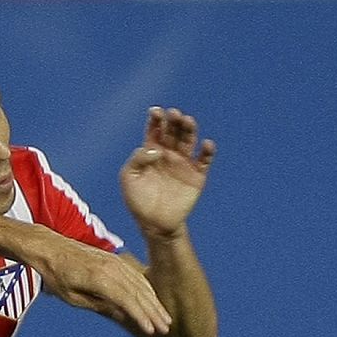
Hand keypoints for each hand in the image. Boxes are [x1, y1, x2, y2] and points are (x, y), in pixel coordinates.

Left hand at [37, 239, 171, 334]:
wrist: (51, 248)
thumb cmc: (57, 275)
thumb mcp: (72, 297)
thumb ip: (98, 305)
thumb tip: (122, 316)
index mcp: (99, 277)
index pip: (126, 300)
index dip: (140, 316)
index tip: (151, 330)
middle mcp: (111, 267)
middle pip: (138, 293)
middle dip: (153, 312)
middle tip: (165, 329)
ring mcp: (115, 262)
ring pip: (140, 284)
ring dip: (154, 302)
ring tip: (164, 319)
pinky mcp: (115, 260)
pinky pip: (136, 276)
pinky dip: (147, 290)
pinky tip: (154, 302)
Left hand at [120, 107, 215, 238]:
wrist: (155, 224)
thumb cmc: (138, 201)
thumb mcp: (129, 178)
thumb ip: (137, 160)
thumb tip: (155, 149)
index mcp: (152, 151)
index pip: (155, 129)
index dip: (156, 118)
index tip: (156, 112)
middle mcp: (169, 153)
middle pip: (174, 131)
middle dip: (174, 120)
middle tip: (174, 114)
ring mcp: (184, 163)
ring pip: (189, 140)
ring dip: (189, 129)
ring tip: (187, 121)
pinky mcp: (197, 175)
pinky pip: (205, 160)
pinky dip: (208, 151)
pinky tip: (207, 144)